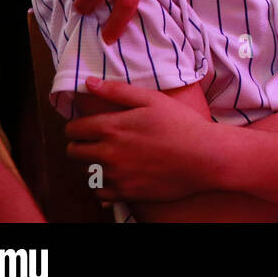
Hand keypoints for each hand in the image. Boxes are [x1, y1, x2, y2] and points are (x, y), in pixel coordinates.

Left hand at [66, 79, 215, 202]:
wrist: (205, 157)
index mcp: (111, 128)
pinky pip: (98, 191)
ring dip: (91, 164)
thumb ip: (117, 91)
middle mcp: (108, 153)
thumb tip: (88, 83)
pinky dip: (104, 183)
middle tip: (97, 141)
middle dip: (80, 144)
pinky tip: (119, 173)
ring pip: (84, 172)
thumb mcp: (152, 100)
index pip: (73, 129)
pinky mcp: (125, 193)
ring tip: (110, 156)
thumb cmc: (181, 124)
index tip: (87, 126)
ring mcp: (116, 176)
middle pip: (73, 152)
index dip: (76, 127)